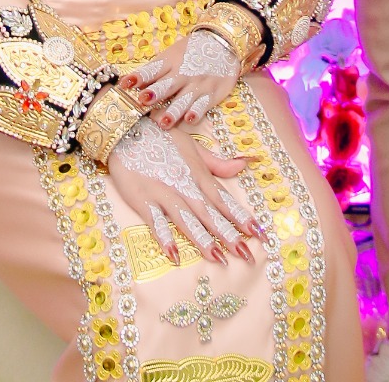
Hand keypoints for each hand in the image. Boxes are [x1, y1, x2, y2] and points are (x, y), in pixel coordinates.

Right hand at [107, 117, 259, 264]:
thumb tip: (244, 165)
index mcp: (199, 174)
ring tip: (219, 259)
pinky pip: (156, 221)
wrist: (127, 128)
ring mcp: (164, 193)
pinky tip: (173, 255)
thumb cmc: (162, 137)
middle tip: (248, 256)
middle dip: (229, 235)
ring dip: (203, 240)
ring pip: (187, 220)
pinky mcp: (144, 199)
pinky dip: (164, 237)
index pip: (224, 200)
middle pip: (210, 214)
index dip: (242, 218)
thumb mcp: (192, 146)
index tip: (261, 234)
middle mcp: (185, 186)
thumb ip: (216, 163)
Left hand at [118, 30, 240, 129]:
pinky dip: (196, 111)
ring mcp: (198, 84)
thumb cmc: (191, 52)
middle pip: (167, 85)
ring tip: (164, 122)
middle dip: (156, 92)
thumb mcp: (172, 55)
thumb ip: (155, 71)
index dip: (139, 77)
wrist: (222, 43)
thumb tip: (131, 84)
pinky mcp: (211, 93)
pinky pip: (203, 104)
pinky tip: (189, 118)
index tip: (125, 84)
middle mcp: (183, 73)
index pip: (152, 70)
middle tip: (143, 100)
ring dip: (174, 110)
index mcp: (170, 61)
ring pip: (184, 99)